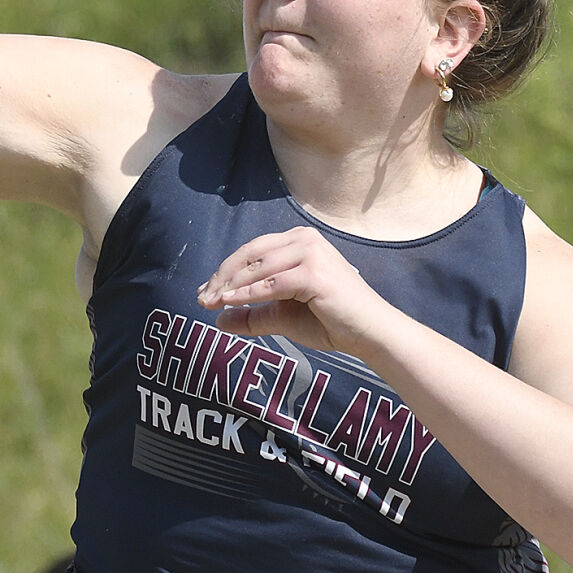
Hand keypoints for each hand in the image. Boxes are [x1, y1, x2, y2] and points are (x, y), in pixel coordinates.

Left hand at [197, 227, 384, 353]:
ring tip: (212, 302)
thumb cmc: (331, 321)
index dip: (225, 271)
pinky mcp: (315, 273)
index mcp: (298, 241)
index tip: (205, 292)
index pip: (252, 251)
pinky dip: (249, 294)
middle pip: (251, 254)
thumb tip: (218, 320)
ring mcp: (311, 253)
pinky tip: (231, 303)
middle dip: (223, 276)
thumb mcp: (282, 316)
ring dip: (231, 285)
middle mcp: (304, 239)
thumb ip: (252, 315)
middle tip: (203, 298)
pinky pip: (273, 283)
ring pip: (259, 266)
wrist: (369, 333)